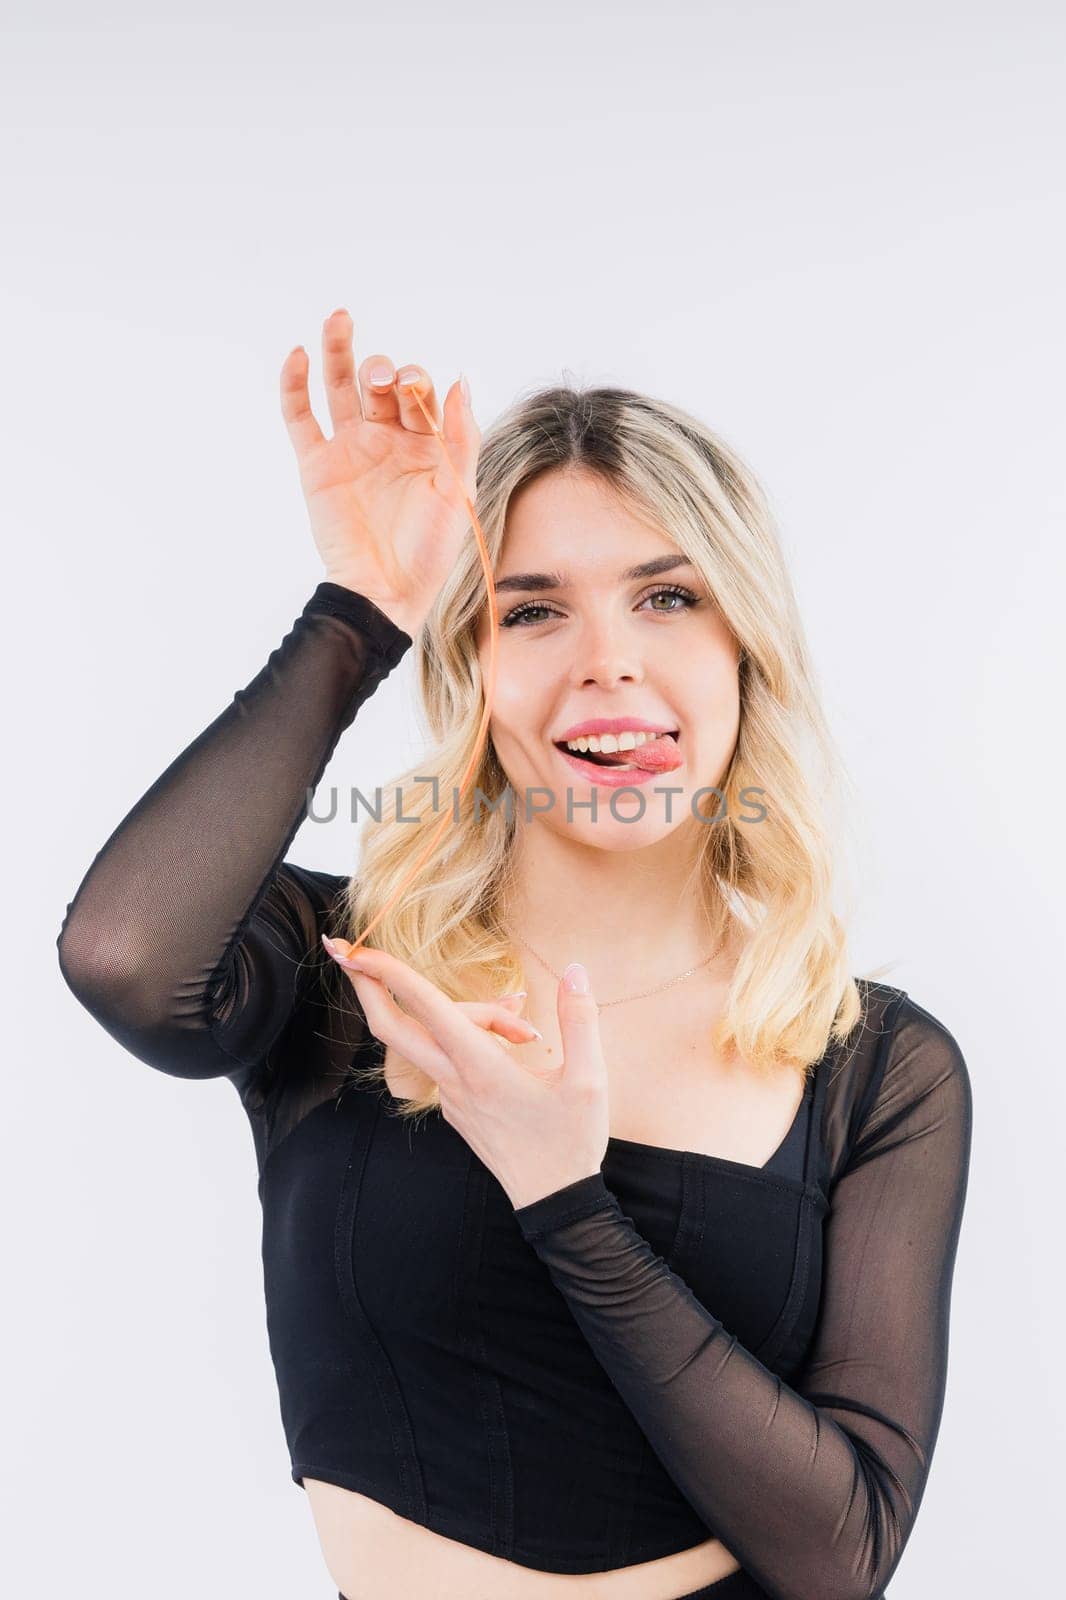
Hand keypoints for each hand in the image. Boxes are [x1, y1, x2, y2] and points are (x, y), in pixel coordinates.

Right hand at [280, 309, 480, 637]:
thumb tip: (460, 380)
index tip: (416, 389)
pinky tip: (298, 356)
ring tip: (340, 320)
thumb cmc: (429, 551)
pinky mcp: (317, 464)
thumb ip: (461, 437)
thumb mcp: (457, 491)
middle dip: (385, 371)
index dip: (418, 383)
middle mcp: (386, 438)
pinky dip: (295, 385)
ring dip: (340, 352)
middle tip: (386, 378)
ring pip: (340, 387)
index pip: (419, 394)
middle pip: (380, 384)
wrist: (387, 591)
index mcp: (424, 442)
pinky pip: (300, 418)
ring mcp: (349, 448)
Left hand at [321, 938, 608, 1209]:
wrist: (553, 1202)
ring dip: (451, 1011)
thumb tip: (575, 971)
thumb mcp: (590, 1081)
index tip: (355, 949)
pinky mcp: (456, 1107)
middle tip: (342, 950)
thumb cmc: (570, 1141)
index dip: (389, 971)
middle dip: (365, 986)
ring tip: (522, 1012)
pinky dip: (463, 1035)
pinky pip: (445, 1059)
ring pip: (428, 1040)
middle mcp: (455, 1080)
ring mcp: (450, 1096)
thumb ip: (580, 1020)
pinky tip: (511, 1037)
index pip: (425, 1007)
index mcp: (481, 1068)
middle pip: (391, 1028)